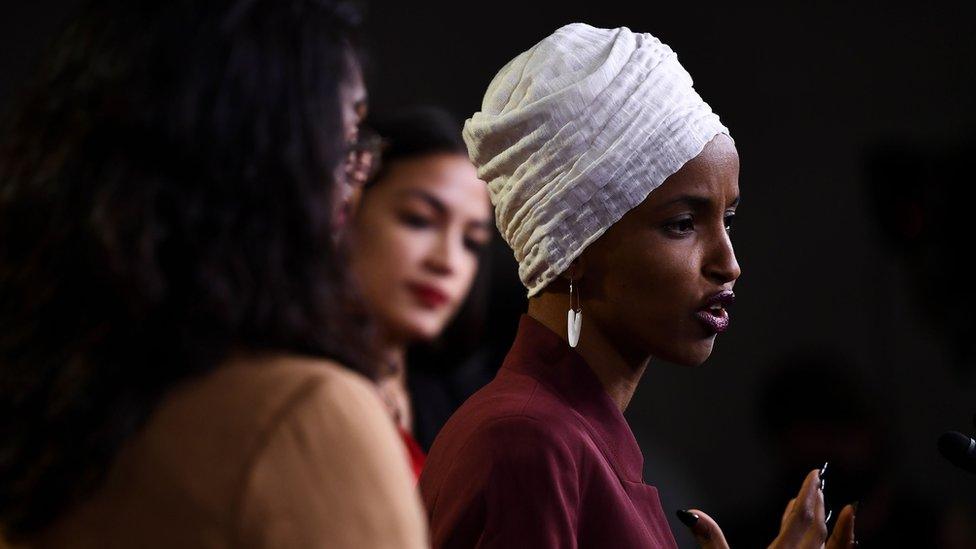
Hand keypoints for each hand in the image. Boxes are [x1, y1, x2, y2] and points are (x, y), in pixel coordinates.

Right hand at [678, 468, 856, 548]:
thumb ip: (711, 541)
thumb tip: (690, 512)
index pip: (800, 519)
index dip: (808, 495)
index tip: (814, 476)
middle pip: (817, 530)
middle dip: (817, 506)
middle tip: (817, 486)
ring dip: (830, 527)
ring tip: (829, 511)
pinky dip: (835, 548)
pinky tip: (825, 546)